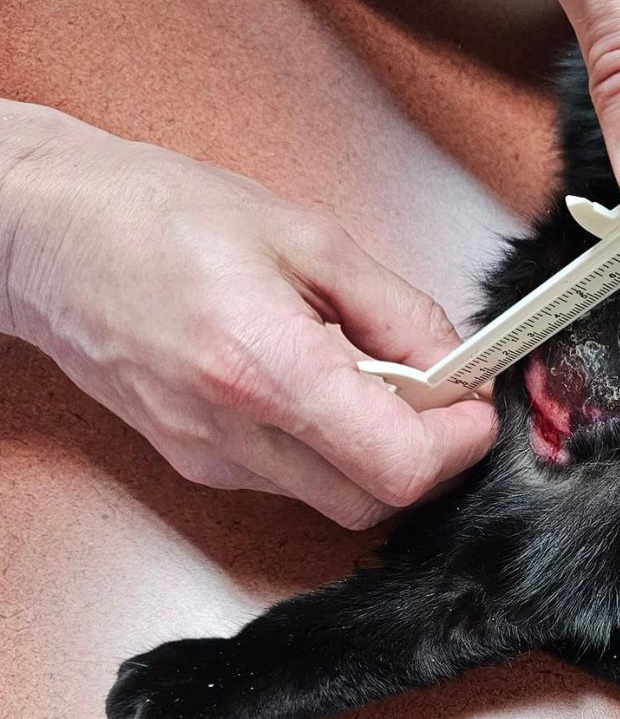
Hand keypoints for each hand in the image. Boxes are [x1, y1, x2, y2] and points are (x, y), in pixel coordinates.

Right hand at [0, 103, 494, 528]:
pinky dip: (336, 449)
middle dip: (431, 456)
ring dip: (383, 453)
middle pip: (378, 501)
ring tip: (376, 378)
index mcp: (264, 369)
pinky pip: (297, 482)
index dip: (460, 443)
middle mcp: (233, 435)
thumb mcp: (306, 237)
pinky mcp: (200, 464)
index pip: (400, 466)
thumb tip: (457, 365)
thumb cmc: (158, 216)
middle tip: (439, 392)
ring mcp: (211, 460)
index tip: (476, 400)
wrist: (45, 235)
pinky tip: (328, 390)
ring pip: (338, 500)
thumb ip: (399, 312)